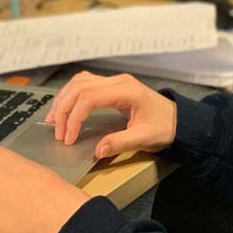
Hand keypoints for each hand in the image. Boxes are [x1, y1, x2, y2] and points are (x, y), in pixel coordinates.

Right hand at [45, 71, 176, 158]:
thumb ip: (120, 143)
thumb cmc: (165, 126)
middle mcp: (118, 82)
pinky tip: (65, 108)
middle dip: (64, 109)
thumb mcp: (144, 138)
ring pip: (79, 83)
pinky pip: (85, 84)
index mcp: (126, 90)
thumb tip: (98, 150)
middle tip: (57, 131)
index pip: (89, 98)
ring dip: (64, 100)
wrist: (179, 120)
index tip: (69, 138)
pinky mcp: (112, 87)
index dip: (74, 117)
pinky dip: (71, 96)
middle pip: (80, 87)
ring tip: (54, 120)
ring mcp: (115, 82)